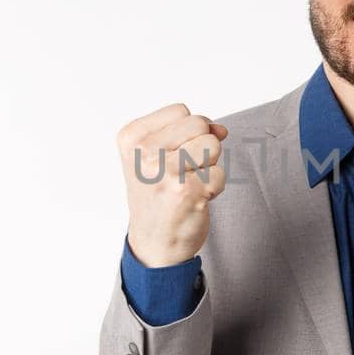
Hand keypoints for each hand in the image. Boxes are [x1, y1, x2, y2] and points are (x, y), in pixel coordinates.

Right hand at [117, 104, 229, 267]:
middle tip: (181, 173)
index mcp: (132, 139)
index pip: (180, 110)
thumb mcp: (158, 155)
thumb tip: (221, 129)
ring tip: (188, 184)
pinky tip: (193, 200)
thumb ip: (188, 131)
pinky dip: (214, 187)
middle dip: (200, 146)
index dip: (187, 132)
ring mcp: (165, 172)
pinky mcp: (188, 191)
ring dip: (208, 166)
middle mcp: (144, 153)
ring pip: (213, 145)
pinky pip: (220, 173)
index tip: (170, 157)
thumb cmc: (158, 196)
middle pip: (199, 123)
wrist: (154, 243)